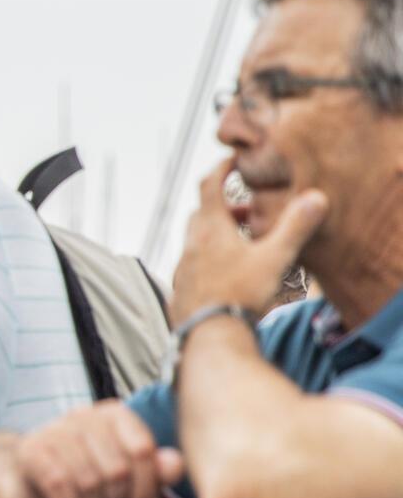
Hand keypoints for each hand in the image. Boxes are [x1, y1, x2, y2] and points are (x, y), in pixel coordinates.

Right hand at [11, 402, 184, 497]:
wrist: (31, 493)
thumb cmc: (86, 491)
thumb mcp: (131, 489)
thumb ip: (157, 475)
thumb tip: (175, 461)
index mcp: (114, 416)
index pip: (141, 449)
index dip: (145, 488)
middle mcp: (83, 416)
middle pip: (117, 468)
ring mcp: (54, 430)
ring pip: (88, 479)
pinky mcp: (30, 450)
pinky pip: (58, 483)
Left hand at [171, 159, 326, 324]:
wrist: (209, 336)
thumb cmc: (240, 294)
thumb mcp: (274, 258)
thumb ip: (295, 228)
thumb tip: (317, 197)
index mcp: (210, 229)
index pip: (209, 186)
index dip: (220, 170)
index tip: (232, 161)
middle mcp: (191, 244)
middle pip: (202, 213)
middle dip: (224, 207)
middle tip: (248, 213)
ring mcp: (182, 267)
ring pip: (195, 240)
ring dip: (216, 234)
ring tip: (242, 244)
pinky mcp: (181, 288)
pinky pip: (192, 265)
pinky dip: (207, 259)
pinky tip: (224, 274)